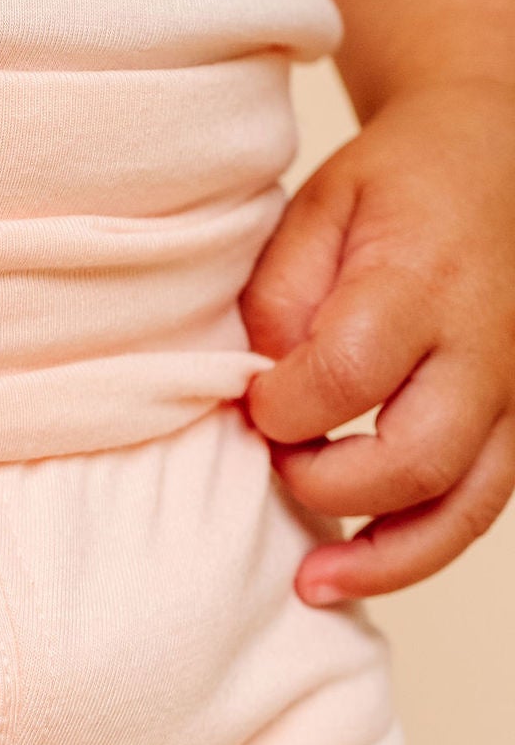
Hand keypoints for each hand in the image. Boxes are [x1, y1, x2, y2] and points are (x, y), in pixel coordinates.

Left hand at [242, 80, 514, 602]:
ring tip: (313, 585)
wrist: (494, 160)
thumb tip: (258, 393)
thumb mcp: (316, 212)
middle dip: (330, 485)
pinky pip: (482, 505)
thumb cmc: (394, 187)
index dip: (285, 407)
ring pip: (466, 507)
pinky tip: (362, 563)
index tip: (253, 403)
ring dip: (385, 559)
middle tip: (276, 466)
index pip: (350, 372)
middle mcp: (486, 344)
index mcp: (423, 278)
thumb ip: (279, 302)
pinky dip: (421, 546)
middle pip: (417, 458)